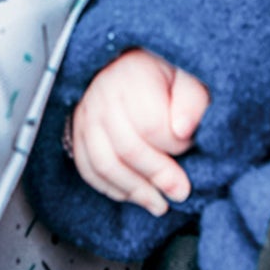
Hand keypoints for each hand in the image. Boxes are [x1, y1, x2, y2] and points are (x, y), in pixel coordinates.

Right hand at [68, 49, 208, 216]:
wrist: (126, 65)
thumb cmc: (161, 74)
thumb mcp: (186, 77)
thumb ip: (192, 101)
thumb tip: (183, 130)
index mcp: (133, 75)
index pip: (151, 124)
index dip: (175, 144)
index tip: (190, 146)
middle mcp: (103, 96)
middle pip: (127, 148)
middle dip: (158, 176)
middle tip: (181, 191)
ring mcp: (86, 116)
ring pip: (105, 164)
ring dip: (135, 191)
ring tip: (159, 205)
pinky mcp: (77, 133)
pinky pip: (88, 169)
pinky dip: (111, 189)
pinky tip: (133, 196)